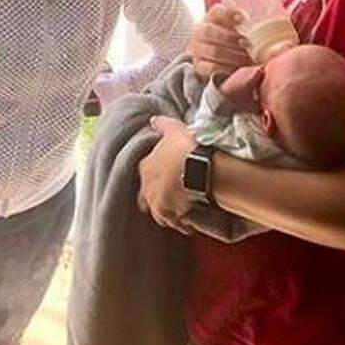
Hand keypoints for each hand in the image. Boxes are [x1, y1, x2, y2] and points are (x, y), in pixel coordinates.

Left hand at [137, 116, 197, 233]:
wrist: (200, 168)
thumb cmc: (185, 147)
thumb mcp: (174, 129)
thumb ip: (162, 125)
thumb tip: (153, 120)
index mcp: (145, 168)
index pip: (145, 175)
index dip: (156, 177)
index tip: (168, 177)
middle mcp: (147, 189)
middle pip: (148, 199)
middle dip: (158, 199)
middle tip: (174, 197)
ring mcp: (158, 205)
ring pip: (162, 215)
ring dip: (171, 213)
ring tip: (186, 209)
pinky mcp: (173, 217)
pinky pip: (178, 225)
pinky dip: (185, 223)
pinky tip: (194, 219)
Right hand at [189, 3, 252, 77]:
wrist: (209, 57)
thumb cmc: (226, 40)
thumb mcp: (232, 28)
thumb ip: (242, 25)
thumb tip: (254, 25)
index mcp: (210, 18)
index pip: (216, 11)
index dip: (230, 13)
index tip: (244, 19)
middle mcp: (199, 32)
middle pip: (209, 31)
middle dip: (231, 38)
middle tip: (248, 44)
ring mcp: (197, 49)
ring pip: (213, 51)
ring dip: (234, 56)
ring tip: (248, 58)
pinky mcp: (198, 65)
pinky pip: (211, 67)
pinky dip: (226, 68)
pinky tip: (237, 68)